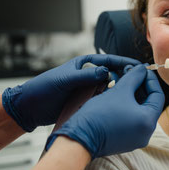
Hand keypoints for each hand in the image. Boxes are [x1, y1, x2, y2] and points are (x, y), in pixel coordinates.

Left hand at [2, 54, 139, 131]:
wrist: (30, 108)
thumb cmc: (43, 88)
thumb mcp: (65, 80)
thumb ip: (85, 76)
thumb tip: (107, 71)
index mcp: (84, 64)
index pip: (109, 60)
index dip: (124, 62)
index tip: (138, 66)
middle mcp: (88, 75)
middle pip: (112, 74)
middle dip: (125, 77)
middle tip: (138, 82)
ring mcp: (88, 89)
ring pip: (109, 88)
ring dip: (119, 90)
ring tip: (132, 94)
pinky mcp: (86, 102)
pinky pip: (102, 100)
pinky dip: (110, 101)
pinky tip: (120, 104)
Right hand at [46, 64, 164, 157]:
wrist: (78, 137)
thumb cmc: (100, 114)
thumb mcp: (120, 90)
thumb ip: (135, 76)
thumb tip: (142, 69)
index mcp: (148, 122)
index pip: (158, 95)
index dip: (150, 79)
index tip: (142, 69)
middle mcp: (146, 133)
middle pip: (149, 103)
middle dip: (140, 85)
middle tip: (131, 72)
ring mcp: (136, 138)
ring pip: (139, 110)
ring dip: (133, 94)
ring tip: (123, 80)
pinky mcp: (125, 140)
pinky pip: (131, 119)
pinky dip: (127, 105)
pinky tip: (118, 93)